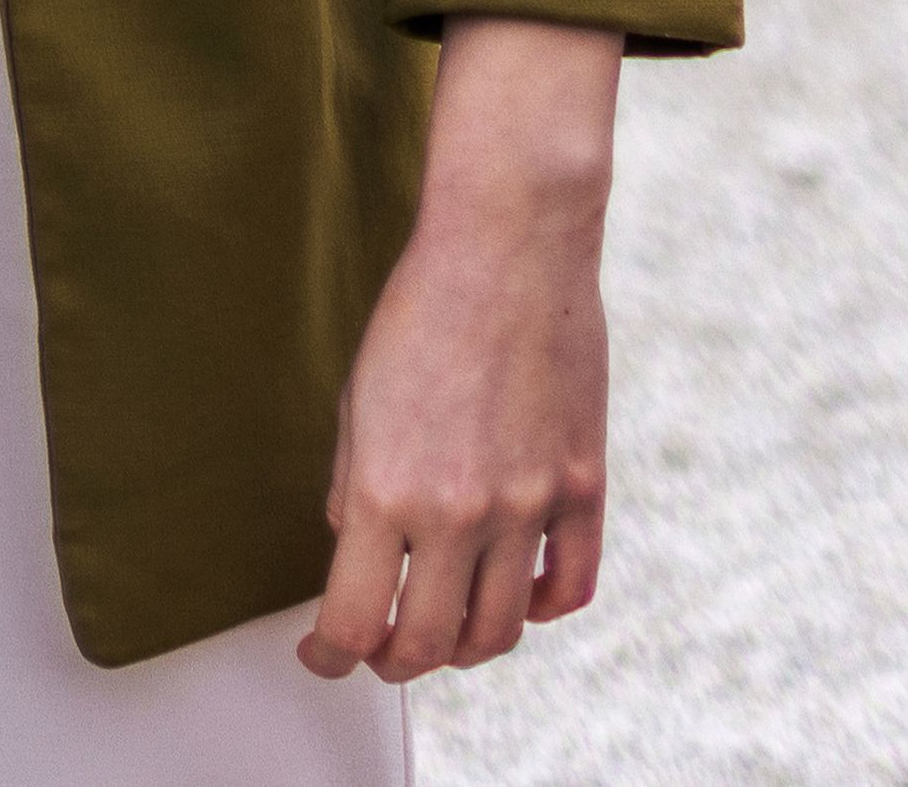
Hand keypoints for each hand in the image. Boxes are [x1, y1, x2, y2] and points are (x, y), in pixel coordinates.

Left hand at [302, 20, 619, 681]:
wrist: (508, 245)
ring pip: (499, 632)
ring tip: (444, 625)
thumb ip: (356, 491)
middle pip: (426, 646)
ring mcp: (529, 505)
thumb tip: (357, 554)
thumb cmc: (423, 312)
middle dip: (391, 662)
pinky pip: (570, 587)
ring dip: (463, 647)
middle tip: (379, 648)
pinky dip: (541, 608)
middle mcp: (459, 512)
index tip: (323, 652)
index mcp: (388, 491)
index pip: (352, 622)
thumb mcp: (359, 404)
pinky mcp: (583, 486)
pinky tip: (517, 591)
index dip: (330, 654)